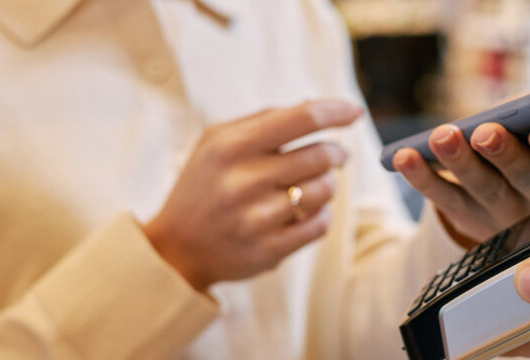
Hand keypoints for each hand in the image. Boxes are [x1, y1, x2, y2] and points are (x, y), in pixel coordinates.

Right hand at [142, 100, 360, 291]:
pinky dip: (322, 215)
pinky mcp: (267, 251)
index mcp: (231, 146)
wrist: (175, 248)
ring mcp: (255, 219)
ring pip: (324, 191)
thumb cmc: (205, 183)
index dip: (335, 111)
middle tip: (337, 155)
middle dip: (337, 153)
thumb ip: (264, 119)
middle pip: (320, 156)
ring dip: (329, 185)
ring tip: (316, 184)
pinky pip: (319, 225)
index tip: (354, 112)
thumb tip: (318, 105)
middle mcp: (242, 181)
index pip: (301, 118)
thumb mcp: (217, 141)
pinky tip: (309, 211)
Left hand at [393, 123, 529, 242]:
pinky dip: (424, 179)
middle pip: (525, 177)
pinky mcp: (472, 222)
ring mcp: (507, 217)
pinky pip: (446, 201)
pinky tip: (404, 157)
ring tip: (442, 136)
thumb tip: (506, 108)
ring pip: (484, 190)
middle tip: (485, 133)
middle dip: (504, 153)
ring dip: (460, 161)